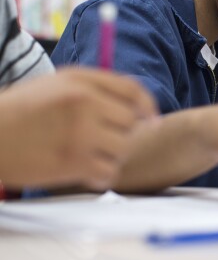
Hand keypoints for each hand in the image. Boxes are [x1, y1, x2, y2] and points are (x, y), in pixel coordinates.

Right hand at [0, 68, 157, 190]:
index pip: (134, 92)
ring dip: (113, 155)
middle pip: (132, 123)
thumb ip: (98, 88)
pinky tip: (86, 172)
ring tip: (91, 156)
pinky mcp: (72, 164)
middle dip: (124, 133)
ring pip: (123, 149)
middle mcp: (84, 105)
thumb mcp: (58, 84)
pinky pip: (108, 173)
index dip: (148, 107)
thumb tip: (141, 108)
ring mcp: (79, 134)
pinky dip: (101, 176)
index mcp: (81, 83)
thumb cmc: (23, 110)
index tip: (151, 119)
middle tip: (104, 140)